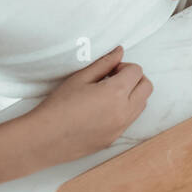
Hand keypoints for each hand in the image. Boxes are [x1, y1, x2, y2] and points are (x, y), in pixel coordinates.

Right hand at [26, 46, 151, 161]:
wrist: (44, 139)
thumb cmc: (58, 106)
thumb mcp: (80, 78)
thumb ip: (104, 63)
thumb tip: (119, 52)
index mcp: (116, 93)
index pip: (137, 71)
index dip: (124, 66)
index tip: (109, 71)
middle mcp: (124, 112)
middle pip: (147, 87)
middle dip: (134, 79)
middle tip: (113, 80)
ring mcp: (120, 128)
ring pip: (142, 105)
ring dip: (132, 95)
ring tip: (107, 95)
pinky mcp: (113, 139)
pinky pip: (129, 120)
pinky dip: (124, 111)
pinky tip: (102, 110)